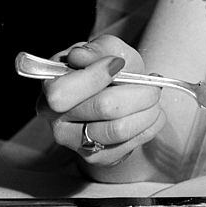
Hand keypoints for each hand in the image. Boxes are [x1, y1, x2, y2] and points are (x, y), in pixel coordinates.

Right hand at [37, 35, 164, 166]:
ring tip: (155, 97)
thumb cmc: (110, 69)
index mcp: (51, 89)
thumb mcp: (106, 48)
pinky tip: (152, 113)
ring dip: (147, 110)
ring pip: (118, 129)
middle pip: (102, 108)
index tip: (119, 64)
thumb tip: (80, 56)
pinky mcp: (97, 158)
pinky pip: (129, 145)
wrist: (121, 95)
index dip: (94, 77)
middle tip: (153, 83)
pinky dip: (149, 125)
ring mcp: (75, 143)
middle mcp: (56, 121)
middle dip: (137, 92)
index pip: (62, 93)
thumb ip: (96, 49)